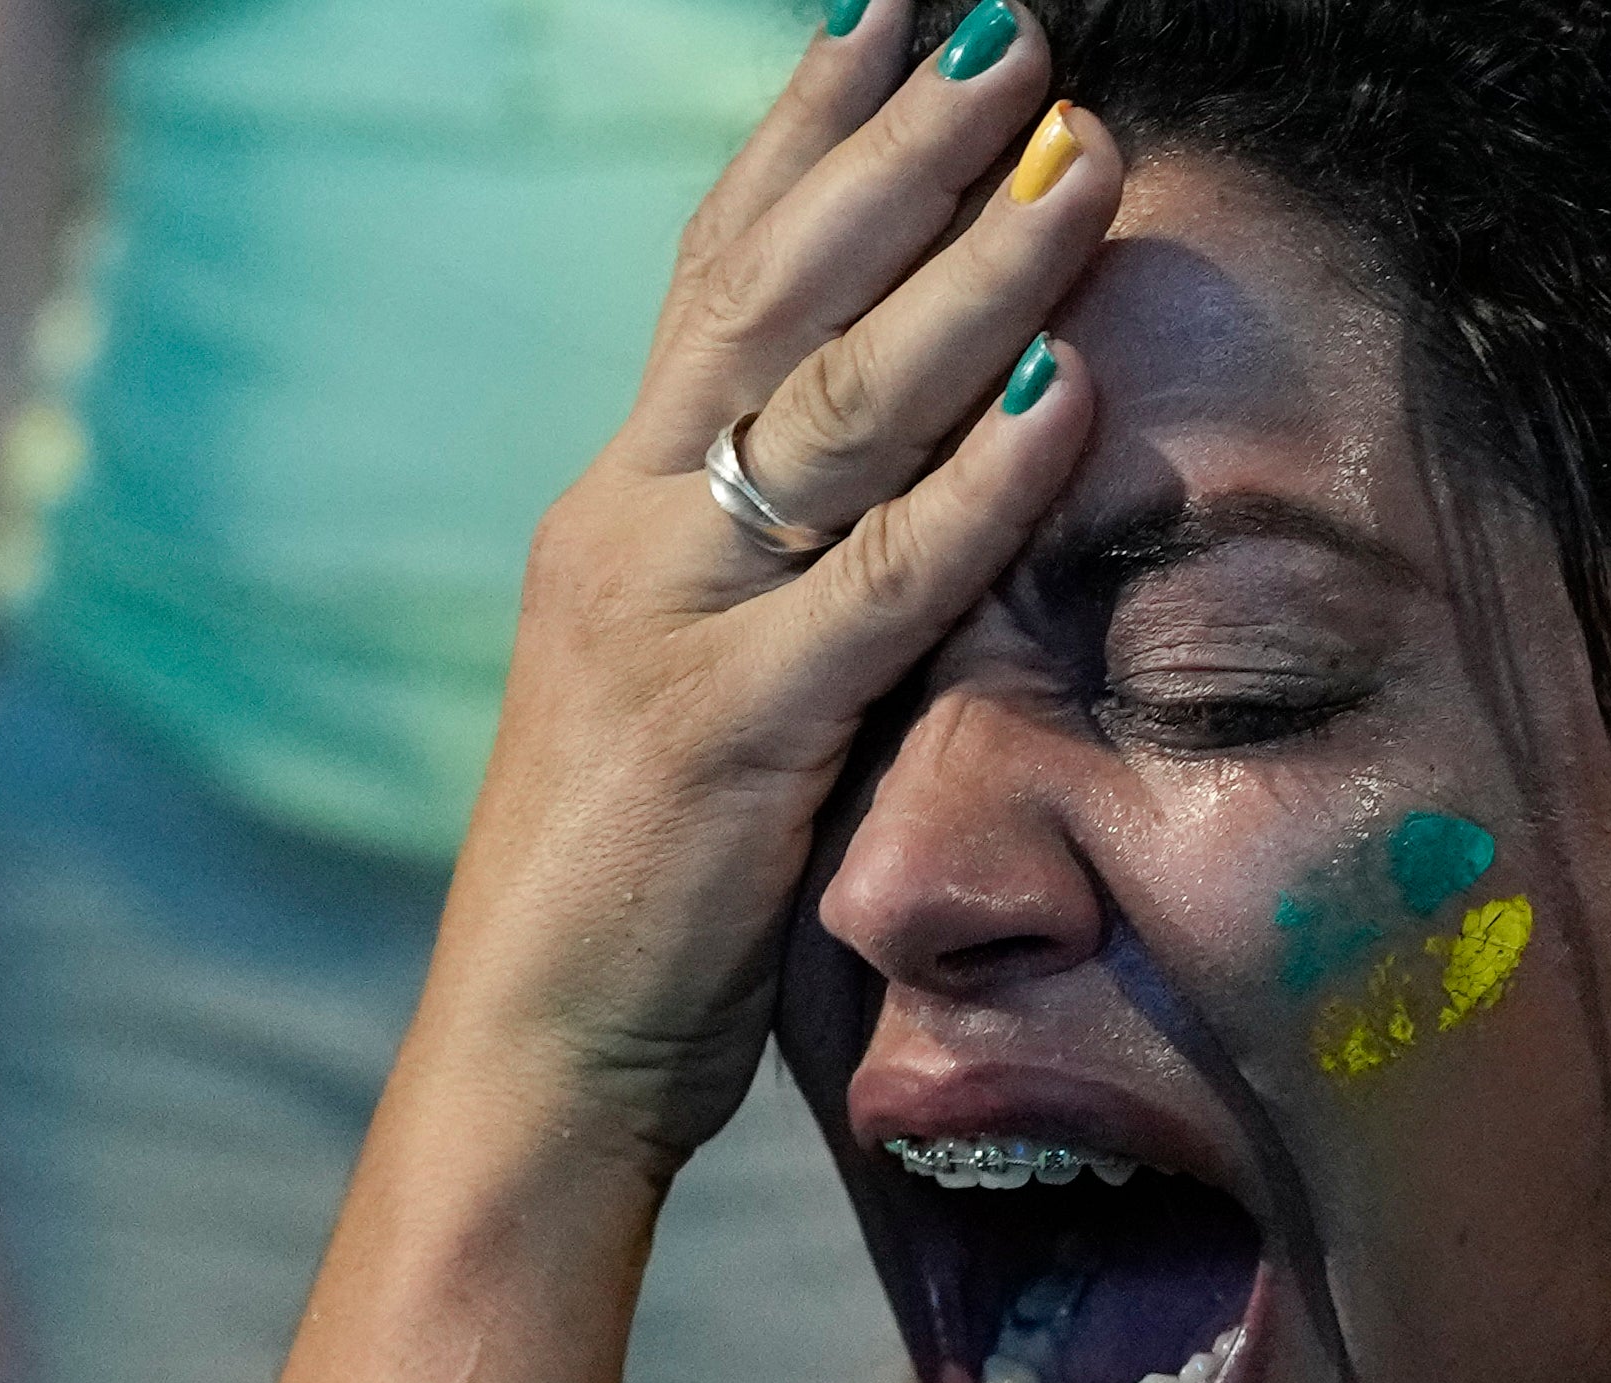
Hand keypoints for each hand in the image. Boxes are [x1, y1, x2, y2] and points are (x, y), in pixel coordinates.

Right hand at [412, 0, 1123, 1162]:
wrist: (531, 1051)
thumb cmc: (636, 875)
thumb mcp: (693, 677)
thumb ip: (776, 573)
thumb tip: (913, 482)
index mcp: (618, 504)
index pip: (711, 275)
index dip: (802, 135)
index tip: (889, 21)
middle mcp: (628, 525)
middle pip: (772, 293)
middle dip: (898, 150)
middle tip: (1013, 37)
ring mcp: (670, 620)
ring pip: (832, 407)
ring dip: (967, 273)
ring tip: (1078, 156)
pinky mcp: (727, 734)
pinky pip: (879, 585)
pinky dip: (980, 486)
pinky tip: (1070, 396)